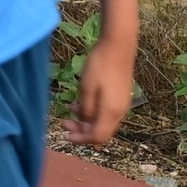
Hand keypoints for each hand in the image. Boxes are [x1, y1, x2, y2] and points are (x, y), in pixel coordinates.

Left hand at [66, 29, 134, 144]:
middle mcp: (120, 112)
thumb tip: (86, 122)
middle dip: (82, 131)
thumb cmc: (100, 66)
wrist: (118, 47)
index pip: (97, 136)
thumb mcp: (86, 89)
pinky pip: (106, 112)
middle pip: (101, 131)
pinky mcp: (120, 97)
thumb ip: (86, 109)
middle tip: (64, 123)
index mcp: (112, 112)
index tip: (65, 136)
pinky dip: (92, 112)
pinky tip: (79, 104)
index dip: (81, 139)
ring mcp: (122, 104)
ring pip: (103, 122)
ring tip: (69, 112)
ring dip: (86, 121)